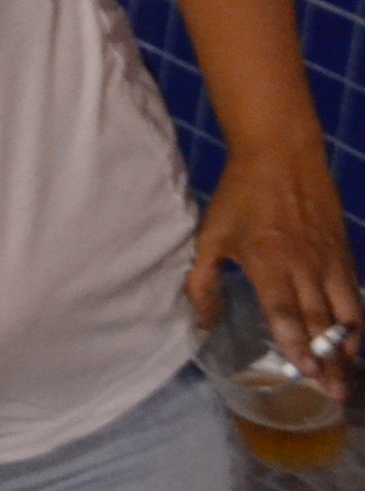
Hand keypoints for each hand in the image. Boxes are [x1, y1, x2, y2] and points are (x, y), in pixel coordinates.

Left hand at [188, 143, 359, 398]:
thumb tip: (200, 324)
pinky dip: (357, 321)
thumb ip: (202, 281)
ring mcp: (329, 261)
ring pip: (345, 312)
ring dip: (347, 346)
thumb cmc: (240, 196)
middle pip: (320, 322)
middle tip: (334, 393)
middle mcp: (304, 267)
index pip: (286, 312)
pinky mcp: (344, 253)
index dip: (296, 344)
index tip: (305, 373)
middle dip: (328, 360)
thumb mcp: (210, 235)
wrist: (282, 154)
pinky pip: (355, 294)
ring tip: (347, 374)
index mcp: (268, 263)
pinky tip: (353, 340)